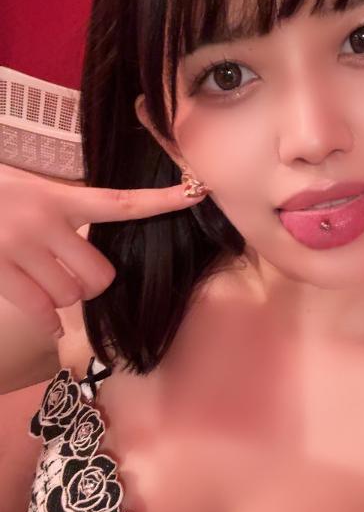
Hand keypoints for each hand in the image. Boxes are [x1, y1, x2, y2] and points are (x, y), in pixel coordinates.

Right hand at [0, 163, 205, 337]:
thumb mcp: (28, 187)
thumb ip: (64, 207)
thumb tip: (94, 228)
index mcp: (57, 197)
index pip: (120, 203)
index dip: (160, 202)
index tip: (196, 194)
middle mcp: (44, 223)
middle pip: (100, 275)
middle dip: (92, 282)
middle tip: (74, 273)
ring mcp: (19, 250)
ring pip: (71, 297)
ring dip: (65, 298)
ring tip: (46, 282)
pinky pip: (40, 311)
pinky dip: (48, 322)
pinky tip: (49, 324)